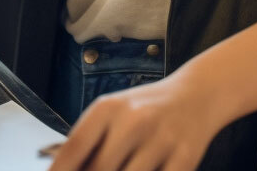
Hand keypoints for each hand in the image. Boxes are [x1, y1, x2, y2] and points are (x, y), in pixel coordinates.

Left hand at [49, 68, 228, 170]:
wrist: (196, 94)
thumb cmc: (146, 109)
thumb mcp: (113, 115)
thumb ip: (89, 144)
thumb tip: (61, 168)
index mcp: (108, 108)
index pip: (74, 148)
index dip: (61, 170)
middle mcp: (133, 120)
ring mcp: (160, 140)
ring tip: (124, 168)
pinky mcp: (184, 158)